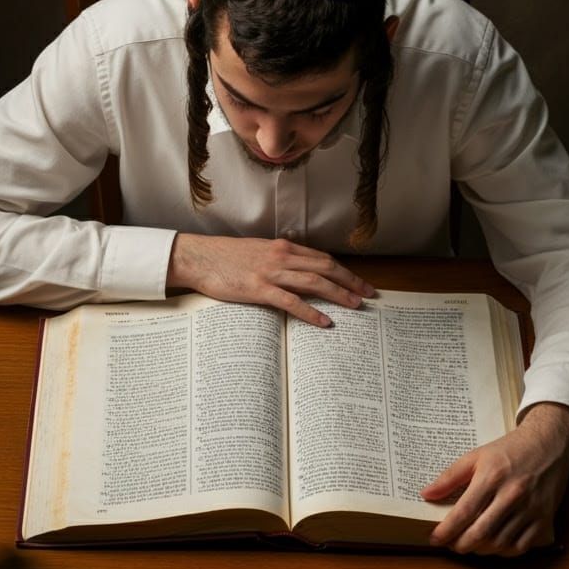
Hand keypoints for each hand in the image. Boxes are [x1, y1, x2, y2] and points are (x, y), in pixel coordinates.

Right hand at [166, 234, 374, 326]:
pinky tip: (325, 321)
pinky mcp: (259, 289)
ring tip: (356, 305)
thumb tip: (297, 269)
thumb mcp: (258, 252)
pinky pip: (291, 301)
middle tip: (369, 294)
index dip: (345, 271)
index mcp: (283, 247)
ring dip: (339, 294)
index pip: (322, 258)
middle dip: (351, 281)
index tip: (360, 282)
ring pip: (315, 282)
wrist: (199, 257)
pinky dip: (311, 311)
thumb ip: (279, 259)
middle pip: (326, 268)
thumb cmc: (225, 257)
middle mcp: (282, 256)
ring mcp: (271, 272)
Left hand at [421, 402, 568, 556]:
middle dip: (461, 545)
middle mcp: (512, 494)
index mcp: (492, 476)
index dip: (447, 530)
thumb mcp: (476, 456)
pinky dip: (503, 552)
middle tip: (450, 545)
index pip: (465, 511)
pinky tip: (492, 546)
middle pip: (481, 532)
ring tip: (468, 545)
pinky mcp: (545, 518)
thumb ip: (450, 476)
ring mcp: (530, 508)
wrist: (549, 444)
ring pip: (500, 543)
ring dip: (480, 550)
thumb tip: (426, 494)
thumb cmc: (510, 450)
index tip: (434, 538)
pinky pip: (521, 547)